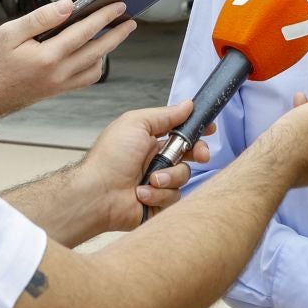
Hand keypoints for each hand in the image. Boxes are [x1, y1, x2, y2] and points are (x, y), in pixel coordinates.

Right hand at [0, 0, 135, 117]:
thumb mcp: (9, 33)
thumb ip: (41, 17)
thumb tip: (68, 5)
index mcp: (48, 57)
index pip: (85, 31)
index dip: (105, 16)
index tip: (119, 5)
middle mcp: (58, 74)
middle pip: (98, 50)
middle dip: (117, 33)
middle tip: (130, 20)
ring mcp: (59, 85)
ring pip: (95, 67)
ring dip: (108, 50)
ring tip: (114, 34)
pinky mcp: (56, 91)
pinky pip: (85, 79)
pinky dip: (95, 66)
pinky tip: (94, 55)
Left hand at [72, 101, 203, 233]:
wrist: (98, 193)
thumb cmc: (110, 157)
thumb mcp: (136, 124)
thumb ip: (165, 115)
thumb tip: (187, 105)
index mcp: (151, 140)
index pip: (181, 132)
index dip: (197, 130)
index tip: (209, 128)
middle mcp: (156, 160)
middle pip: (190, 154)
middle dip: (197, 152)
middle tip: (200, 154)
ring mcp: (158, 182)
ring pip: (183, 176)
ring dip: (168, 176)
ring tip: (149, 179)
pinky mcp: (159, 202)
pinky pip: (175, 197)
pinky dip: (159, 194)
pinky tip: (142, 193)